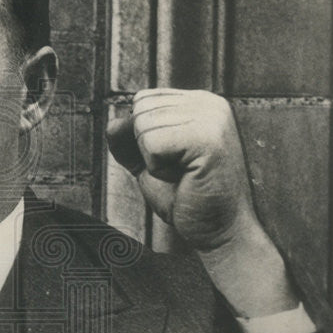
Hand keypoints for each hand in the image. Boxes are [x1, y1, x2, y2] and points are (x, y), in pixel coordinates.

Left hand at [107, 88, 297, 316]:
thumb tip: (112, 124)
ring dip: (154, 162)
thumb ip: (128, 140)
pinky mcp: (208, 138)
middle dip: (148, 150)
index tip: (177, 160)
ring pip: (142, 127)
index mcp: (200, 102)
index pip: (142, 100)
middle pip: (140, 111)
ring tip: (185, 175)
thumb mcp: (148, 163)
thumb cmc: (186, 198)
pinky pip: (151, 145)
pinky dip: (158, 170)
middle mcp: (210, 103)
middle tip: (181, 172)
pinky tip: (186, 179)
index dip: (144, 138)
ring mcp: (212, 118)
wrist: (220, 232)